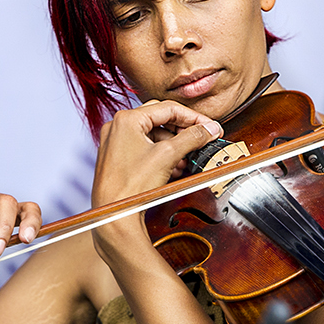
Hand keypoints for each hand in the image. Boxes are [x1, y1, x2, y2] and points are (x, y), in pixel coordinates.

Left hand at [92, 100, 222, 208]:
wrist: (114, 215)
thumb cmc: (131, 187)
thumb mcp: (168, 156)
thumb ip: (192, 138)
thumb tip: (209, 129)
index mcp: (127, 119)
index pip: (168, 108)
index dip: (193, 117)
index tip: (209, 126)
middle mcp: (118, 127)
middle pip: (161, 120)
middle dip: (183, 131)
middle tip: (202, 138)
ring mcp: (115, 142)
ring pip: (153, 135)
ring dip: (174, 145)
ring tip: (189, 158)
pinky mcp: (117, 157)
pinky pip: (144, 148)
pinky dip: (161, 155)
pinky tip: (174, 167)